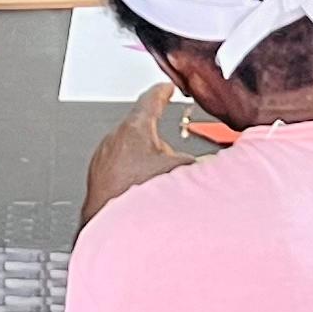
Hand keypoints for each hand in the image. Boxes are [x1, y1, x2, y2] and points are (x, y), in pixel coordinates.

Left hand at [83, 86, 202, 214]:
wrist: (108, 222)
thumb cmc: (136, 194)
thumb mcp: (180, 172)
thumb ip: (199, 163)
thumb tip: (215, 163)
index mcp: (135, 128)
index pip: (150, 99)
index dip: (162, 93)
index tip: (166, 89)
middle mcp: (114, 137)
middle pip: (140, 128)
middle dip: (156, 137)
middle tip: (170, 152)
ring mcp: (103, 157)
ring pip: (129, 149)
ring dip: (143, 158)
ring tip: (155, 179)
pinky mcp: (97, 175)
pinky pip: (118, 166)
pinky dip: (131, 172)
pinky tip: (140, 190)